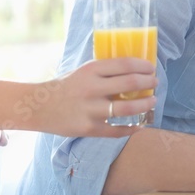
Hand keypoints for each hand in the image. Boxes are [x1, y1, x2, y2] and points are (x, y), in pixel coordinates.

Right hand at [28, 57, 157, 137]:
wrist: (39, 107)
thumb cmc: (65, 87)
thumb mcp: (83, 71)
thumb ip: (104, 72)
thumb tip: (135, 72)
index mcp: (91, 70)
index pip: (125, 64)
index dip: (143, 66)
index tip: (151, 68)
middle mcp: (92, 88)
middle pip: (130, 83)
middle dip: (148, 83)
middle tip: (155, 84)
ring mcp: (91, 110)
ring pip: (128, 108)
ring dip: (145, 105)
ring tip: (152, 102)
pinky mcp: (89, 128)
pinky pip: (117, 130)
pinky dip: (132, 129)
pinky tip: (140, 126)